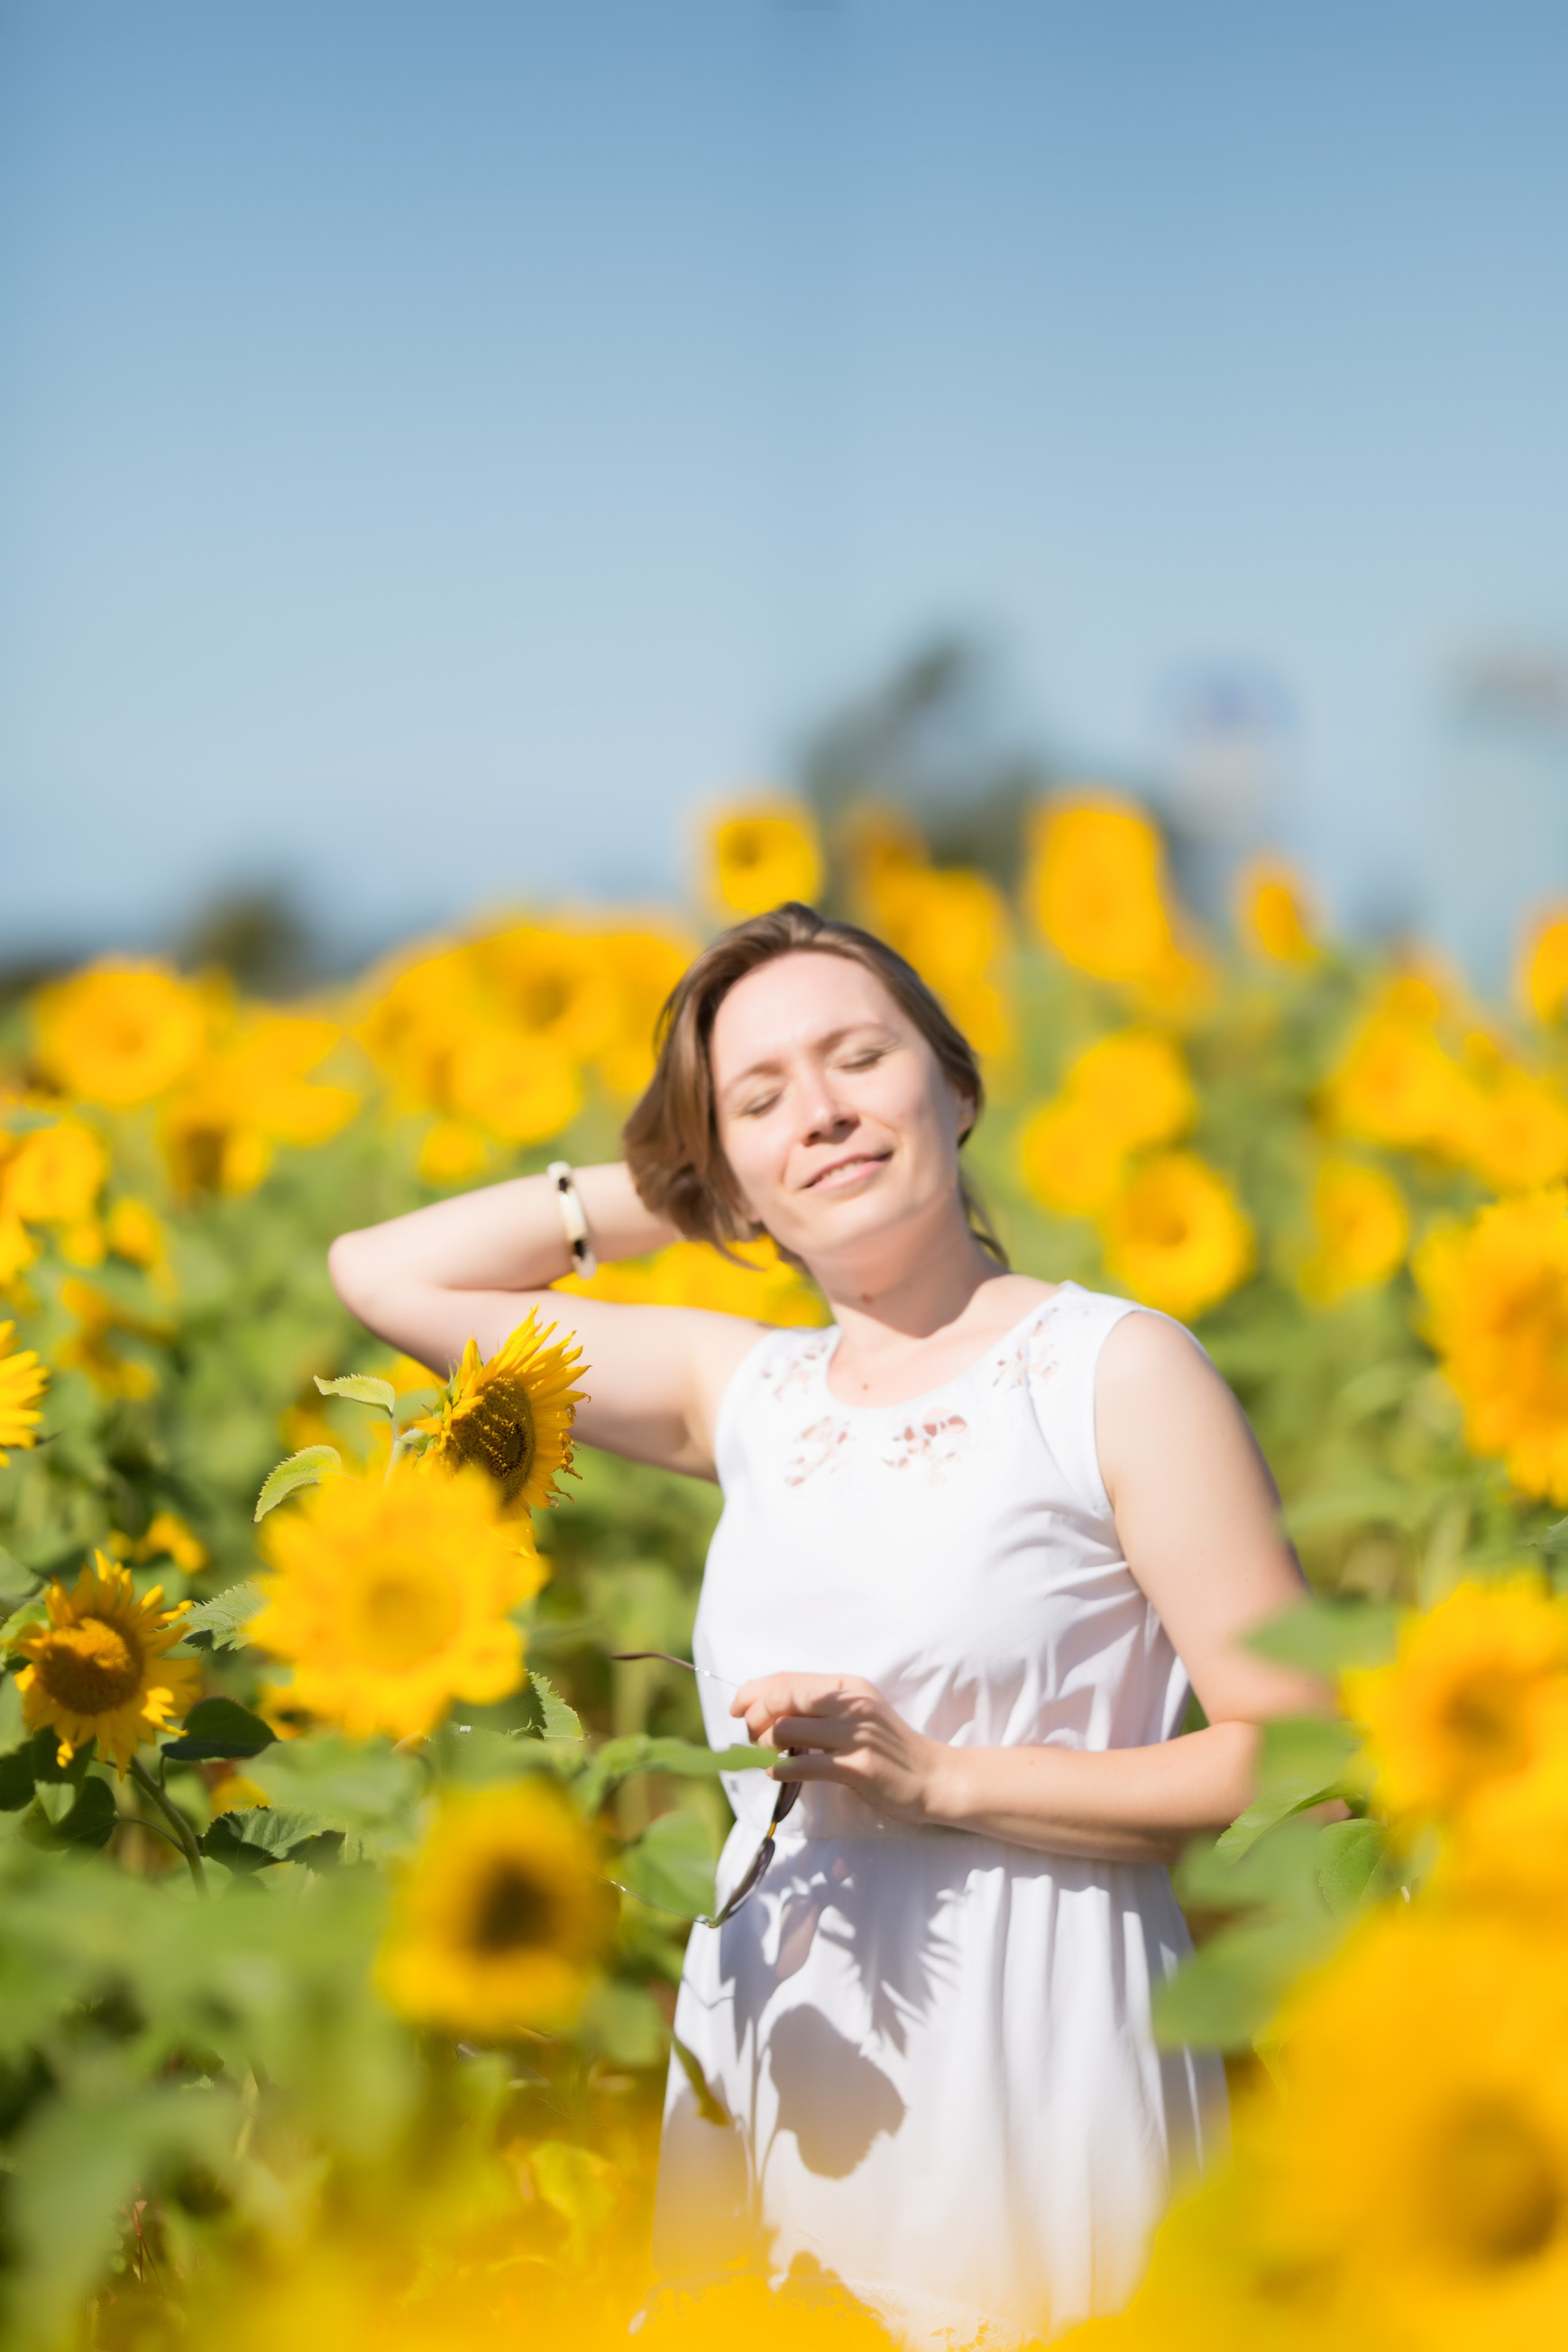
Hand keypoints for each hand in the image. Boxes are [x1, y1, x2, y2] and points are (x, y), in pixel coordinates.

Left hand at [730, 1672, 950, 1824]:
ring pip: (787, 1731)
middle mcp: (851, 1705)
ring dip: (765, 1745)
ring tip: (767, 1755)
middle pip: (782, 1699)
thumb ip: (821, 1707)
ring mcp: (854, 1736)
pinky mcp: (856, 1768)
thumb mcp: (859, 1713)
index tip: (737, 1707)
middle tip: (751, 1735)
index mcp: (849, 1687)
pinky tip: (777, 1774)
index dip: (754, 1691)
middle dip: (754, 1716)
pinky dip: (780, 1770)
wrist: (933, 1776)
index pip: (788, 1680)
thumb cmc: (890, 1746)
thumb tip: (771, 1708)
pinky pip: (803, 1766)